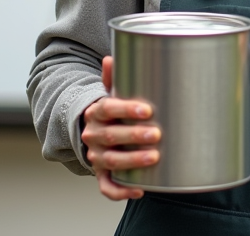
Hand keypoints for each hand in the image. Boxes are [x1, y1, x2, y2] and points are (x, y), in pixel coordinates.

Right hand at [81, 55, 160, 200]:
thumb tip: (110, 57)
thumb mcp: (110, 94)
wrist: (93, 133)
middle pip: (110, 136)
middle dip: (133, 136)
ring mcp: (96, 156)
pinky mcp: (101, 174)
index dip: (126, 109)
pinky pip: (106, 187)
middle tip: (156, 134)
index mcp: (96, 113)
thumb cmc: (111, 113)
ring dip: (132, 161)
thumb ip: (113, 79)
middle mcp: (92, 135)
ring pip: (110, 161)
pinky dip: (121, 191)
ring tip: (154, 158)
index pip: (107, 108)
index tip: (147, 110)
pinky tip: (140, 190)